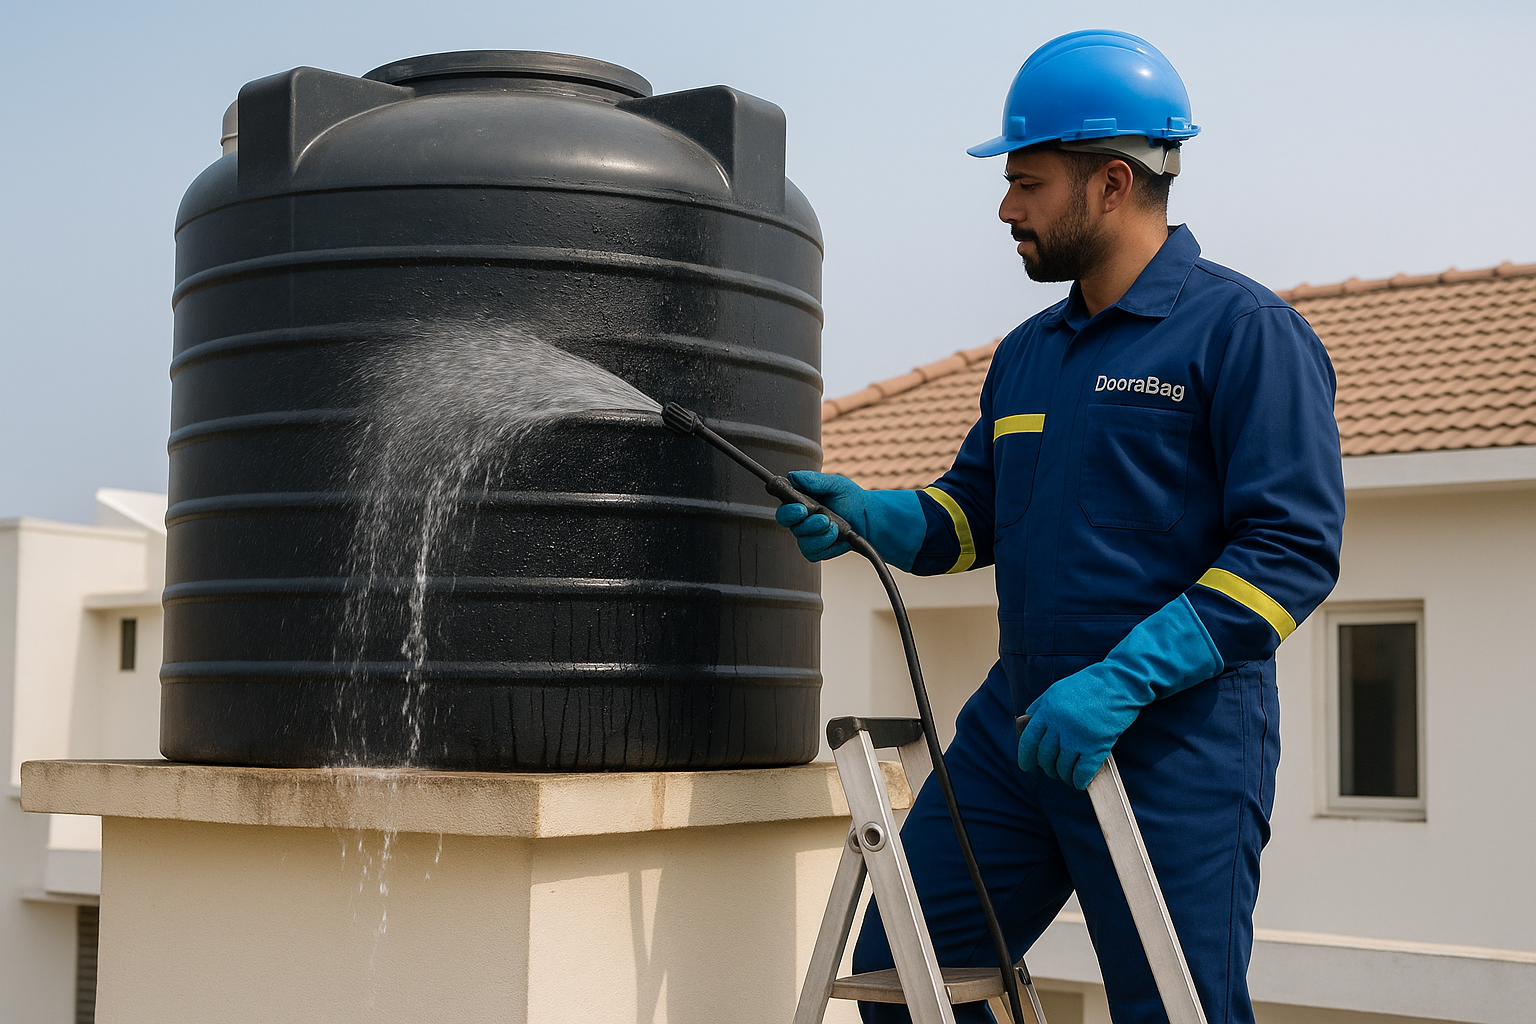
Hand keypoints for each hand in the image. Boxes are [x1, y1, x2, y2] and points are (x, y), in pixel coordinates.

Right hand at [773, 471, 924, 569]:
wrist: (869, 518)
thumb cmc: (851, 499)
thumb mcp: (836, 484)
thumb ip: (814, 480)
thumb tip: (793, 476)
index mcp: (799, 503)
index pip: (783, 509)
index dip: (788, 510)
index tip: (802, 508)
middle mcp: (800, 520)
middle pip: (788, 525)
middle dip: (806, 522)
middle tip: (824, 518)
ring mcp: (807, 537)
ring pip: (803, 540)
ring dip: (822, 534)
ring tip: (836, 525)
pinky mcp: (817, 550)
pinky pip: (814, 552)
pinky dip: (828, 544)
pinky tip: (838, 536)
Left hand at [1016, 666, 1141, 789]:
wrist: (1119, 683)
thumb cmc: (1089, 685)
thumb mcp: (1057, 690)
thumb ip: (1041, 707)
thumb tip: (1027, 722)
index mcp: (1047, 711)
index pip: (1029, 741)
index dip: (1026, 758)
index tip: (1027, 766)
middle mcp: (1059, 726)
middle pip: (1045, 757)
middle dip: (1048, 768)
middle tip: (1053, 770)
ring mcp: (1077, 737)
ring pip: (1063, 768)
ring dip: (1064, 776)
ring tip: (1068, 775)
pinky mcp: (1096, 746)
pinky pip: (1082, 772)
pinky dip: (1079, 780)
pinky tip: (1080, 782)